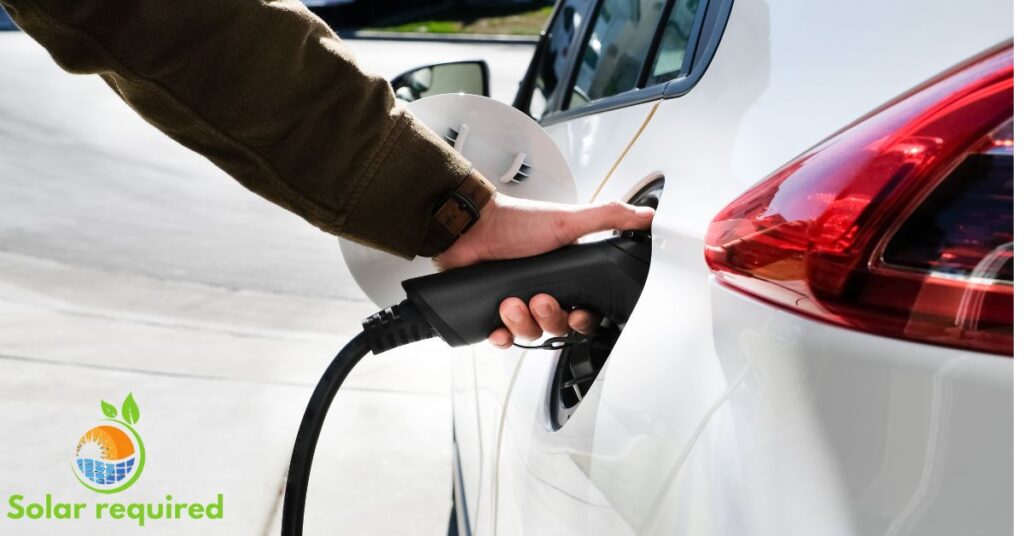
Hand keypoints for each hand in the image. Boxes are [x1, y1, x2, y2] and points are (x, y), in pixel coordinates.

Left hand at [435, 192, 654, 348]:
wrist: (470, 227)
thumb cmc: (516, 222)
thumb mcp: (568, 220)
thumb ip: (608, 218)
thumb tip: (645, 215)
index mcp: (565, 276)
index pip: (585, 311)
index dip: (583, 319)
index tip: (577, 313)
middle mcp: (543, 291)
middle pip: (558, 327)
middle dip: (550, 317)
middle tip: (539, 299)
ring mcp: (517, 303)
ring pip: (530, 334)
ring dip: (522, 322)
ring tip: (511, 301)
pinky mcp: (492, 312)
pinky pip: (503, 339)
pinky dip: (501, 337)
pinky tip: (498, 327)